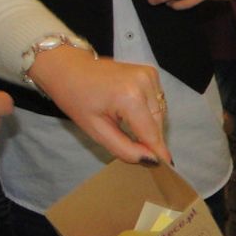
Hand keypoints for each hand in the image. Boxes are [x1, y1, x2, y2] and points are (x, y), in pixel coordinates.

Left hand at [27, 48, 171, 164]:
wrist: (68, 67)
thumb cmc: (75, 99)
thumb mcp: (96, 130)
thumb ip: (125, 148)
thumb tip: (151, 160)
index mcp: (129, 97)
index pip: (151, 132)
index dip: (158, 151)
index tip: (167, 168)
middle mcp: (145, 83)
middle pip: (157, 123)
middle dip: (149, 138)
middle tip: (134, 147)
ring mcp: (149, 75)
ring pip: (160, 112)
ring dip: (149, 124)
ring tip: (127, 125)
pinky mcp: (150, 72)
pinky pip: (156, 101)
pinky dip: (148, 111)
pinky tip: (131, 110)